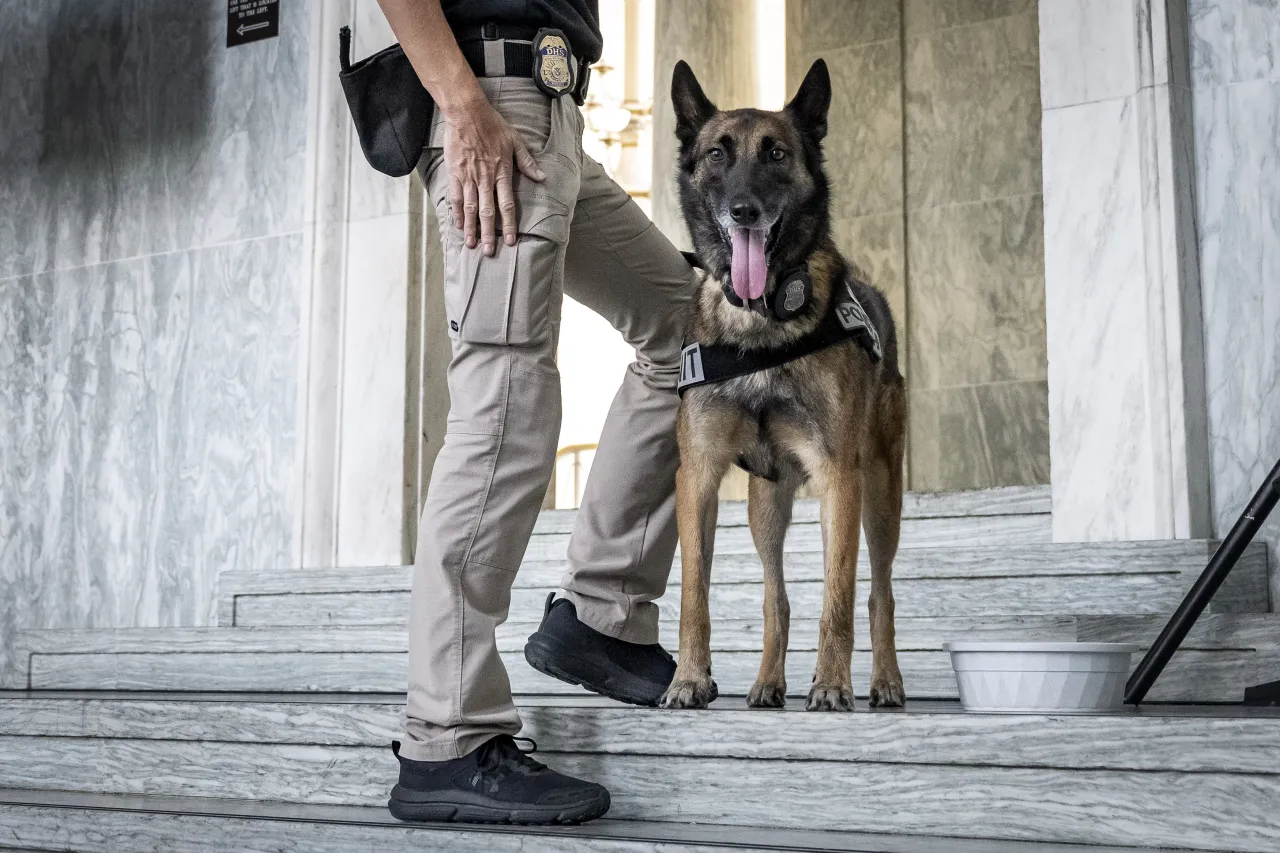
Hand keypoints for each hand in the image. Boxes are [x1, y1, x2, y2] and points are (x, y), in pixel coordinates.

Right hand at [444, 99, 544, 255]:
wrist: (467, 112)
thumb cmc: (493, 125)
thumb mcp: (516, 141)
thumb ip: (528, 162)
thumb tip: (542, 178)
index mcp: (502, 172)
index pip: (506, 204)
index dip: (508, 224)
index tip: (510, 241)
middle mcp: (485, 178)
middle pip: (487, 212)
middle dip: (489, 234)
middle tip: (490, 252)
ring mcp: (468, 177)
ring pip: (470, 208)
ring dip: (472, 228)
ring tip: (472, 245)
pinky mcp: (454, 173)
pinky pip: (454, 197)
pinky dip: (456, 213)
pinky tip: (458, 226)